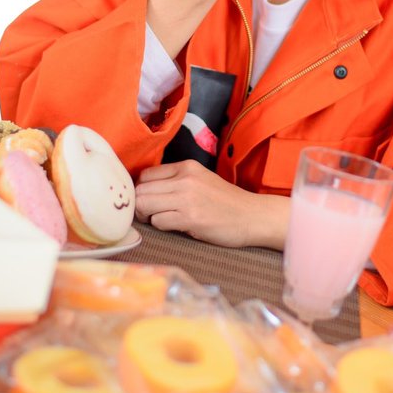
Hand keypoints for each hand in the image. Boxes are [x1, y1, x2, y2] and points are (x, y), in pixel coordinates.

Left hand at [134, 160, 289, 248]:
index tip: (149, 200)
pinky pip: (158, 221)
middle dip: (141, 205)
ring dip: (149, 216)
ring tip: (162, 220)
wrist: (252, 216)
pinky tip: (176, 226)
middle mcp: (185, 179)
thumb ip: (176, 181)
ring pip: (144, 204)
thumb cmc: (226, 202)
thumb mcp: (201, 180)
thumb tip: (146, 191)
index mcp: (187, 167)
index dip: (142, 190)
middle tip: (151, 214)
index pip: (146, 175)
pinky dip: (161, 226)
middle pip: (141, 190)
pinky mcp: (190, 218)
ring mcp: (187, 198)